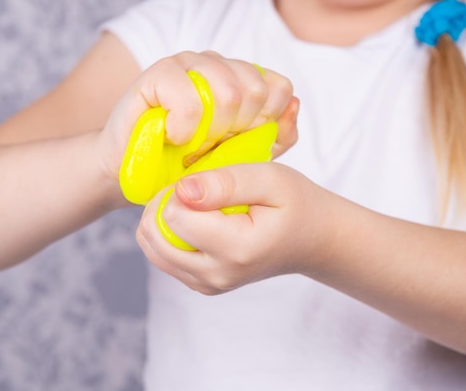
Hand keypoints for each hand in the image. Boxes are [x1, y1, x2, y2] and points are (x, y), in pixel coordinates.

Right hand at [95, 51, 297, 188]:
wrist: (140, 177)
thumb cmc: (192, 167)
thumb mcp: (243, 159)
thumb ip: (275, 135)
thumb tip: (293, 104)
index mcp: (242, 78)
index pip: (278, 87)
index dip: (265, 122)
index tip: (239, 142)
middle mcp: (218, 65)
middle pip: (255, 90)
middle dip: (237, 130)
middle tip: (211, 146)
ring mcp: (188, 64)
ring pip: (229, 91)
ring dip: (212, 131)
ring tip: (193, 144)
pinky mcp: (158, 74)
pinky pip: (190, 99)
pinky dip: (185, 129)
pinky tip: (174, 137)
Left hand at [135, 163, 335, 294]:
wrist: (313, 240)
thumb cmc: (297, 204)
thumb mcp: (271, 179)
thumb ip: (225, 182)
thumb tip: (182, 190)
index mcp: (236, 248)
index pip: (173, 217)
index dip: (180, 190)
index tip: (204, 181)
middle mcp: (217, 275)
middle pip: (154, 236)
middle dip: (163, 204)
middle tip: (193, 189)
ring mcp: (208, 285)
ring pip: (153, 249)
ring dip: (162, 220)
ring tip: (193, 203)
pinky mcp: (202, 285)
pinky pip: (163, 258)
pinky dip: (168, 234)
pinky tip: (194, 220)